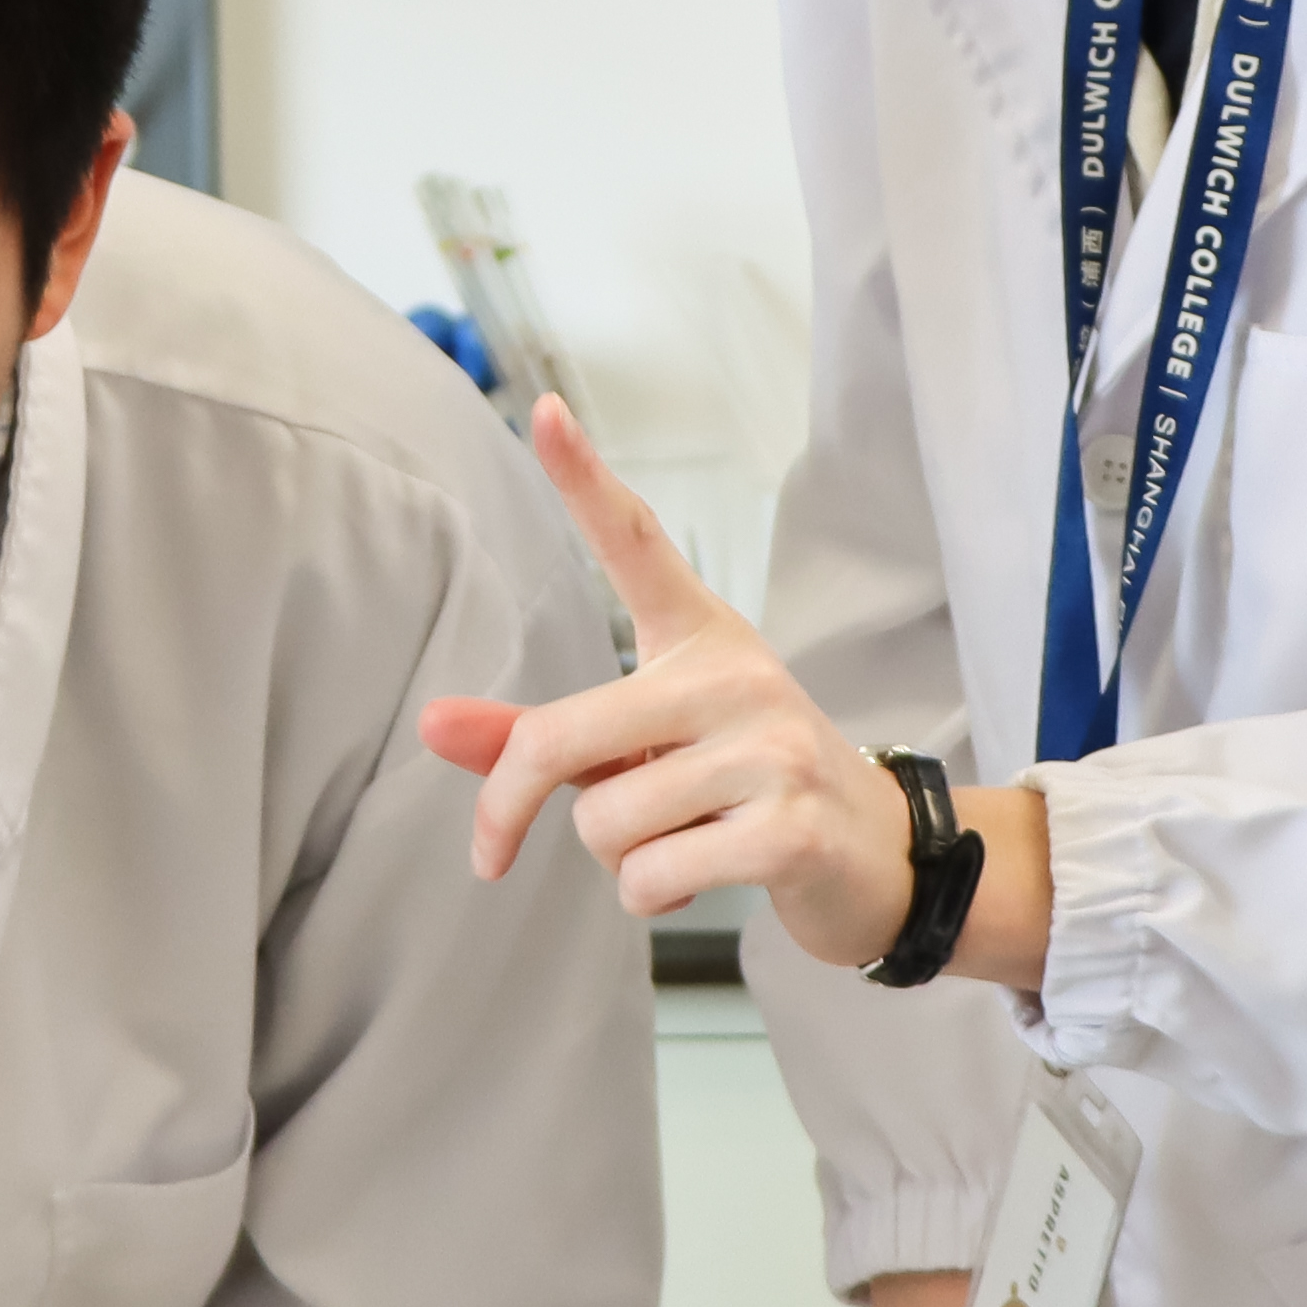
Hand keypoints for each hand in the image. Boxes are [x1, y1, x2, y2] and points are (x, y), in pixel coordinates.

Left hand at [417, 400, 1042, 987]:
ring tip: (676, 842)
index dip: (583, 478)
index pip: (634, 543)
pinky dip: (651, 897)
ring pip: (605, 823)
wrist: (876, 855)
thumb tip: (430, 722)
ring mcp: (770, 747)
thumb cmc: (739, 789)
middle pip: (560, 738)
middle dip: (514, 807)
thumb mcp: (641, 750)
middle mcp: (735, 675)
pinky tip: (701, 878)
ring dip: (615, 862)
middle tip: (498, 849)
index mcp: (698, 636)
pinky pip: (651, 877)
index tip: (542, 409)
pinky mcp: (789, 826)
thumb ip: (538, 740)